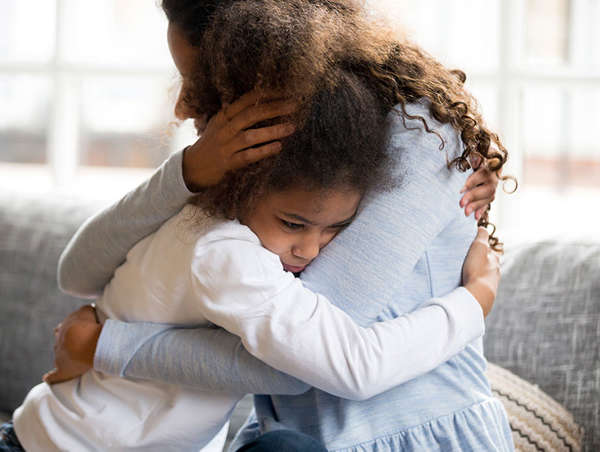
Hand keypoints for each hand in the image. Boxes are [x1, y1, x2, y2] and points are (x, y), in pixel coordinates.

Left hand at [43, 305, 101, 383]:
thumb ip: (85, 311)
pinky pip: (55, 376)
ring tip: (72, 359)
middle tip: (75, 344)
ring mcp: (60, 356)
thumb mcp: (87, 312)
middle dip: (65, 342)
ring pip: (58, 355)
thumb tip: (87, 310)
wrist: (83, 342)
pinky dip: (51, 377)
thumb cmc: (87, 326)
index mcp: (65, 328)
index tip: (75, 331)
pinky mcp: (63, 370)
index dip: (69, 330)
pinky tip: (47, 379)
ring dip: (63, 357)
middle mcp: (60, 341)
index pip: (63, 328)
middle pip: (59, 341)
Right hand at [182, 90, 296, 190]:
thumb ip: (236, 115)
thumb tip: (263, 103)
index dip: (267, 94)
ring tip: (291, 127)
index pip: (247, 100)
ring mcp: (225, 146)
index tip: (285, 91)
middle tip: (294, 105)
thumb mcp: (219, 124)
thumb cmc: (211, 144)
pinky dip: (264, 151)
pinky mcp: (228, 163)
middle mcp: (224, 128)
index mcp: (223, 116)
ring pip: (251, 135)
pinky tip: (278, 147)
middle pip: (251, 114)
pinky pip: (248, 156)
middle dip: (274, 108)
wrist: (192, 167)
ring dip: (273, 131)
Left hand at [459, 152, 500, 219]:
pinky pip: (487, 204)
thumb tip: (475, 159)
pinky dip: (481, 211)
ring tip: (465, 213)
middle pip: (485, 190)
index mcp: (489, 168)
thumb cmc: (480, 158)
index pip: (480, 176)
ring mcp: (493, 188)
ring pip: (487, 199)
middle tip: (460, 204)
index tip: (460, 190)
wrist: (491, 161)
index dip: (470, 183)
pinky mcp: (490, 195)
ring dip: (476, 206)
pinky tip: (475, 217)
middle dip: (473, 197)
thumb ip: (476, 158)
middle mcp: (494, 179)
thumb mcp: (477, 155)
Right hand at [462, 227, 500, 317]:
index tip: (477, 247)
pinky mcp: (485, 295)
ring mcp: (491, 284)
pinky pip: (479, 286)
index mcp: (495, 260)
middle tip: (469, 260)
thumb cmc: (478, 270)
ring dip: (477, 274)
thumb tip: (483, 228)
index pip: (492, 251)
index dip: (485, 248)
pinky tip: (468, 284)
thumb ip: (481, 236)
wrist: (478, 295)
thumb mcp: (479, 248)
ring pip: (485, 276)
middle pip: (489, 264)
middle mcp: (496, 272)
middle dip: (481, 262)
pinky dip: (475, 284)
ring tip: (467, 273)